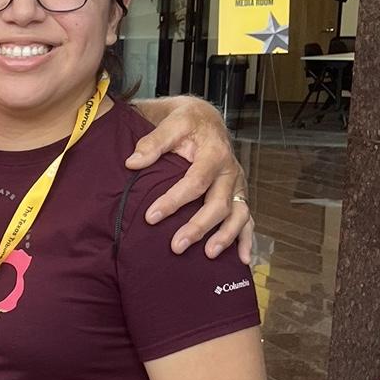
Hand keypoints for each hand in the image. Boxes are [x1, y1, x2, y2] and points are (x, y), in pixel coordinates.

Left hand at [126, 96, 252, 262]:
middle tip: (176, 246)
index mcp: (214, 154)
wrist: (205, 119)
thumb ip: (152, 143)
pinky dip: (247, 240)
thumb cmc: (185, 123)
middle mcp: (230, 171)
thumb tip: (132, 162)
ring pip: (238, 214)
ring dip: (225, 237)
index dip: (173, 201)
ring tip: (208, 255)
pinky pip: (247, 219)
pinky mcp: (239, 195)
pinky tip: (242, 260)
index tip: (150, 217)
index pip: (194, 182)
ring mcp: (237, 185)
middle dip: (198, 227)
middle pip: (218, 204)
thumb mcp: (170, 124)